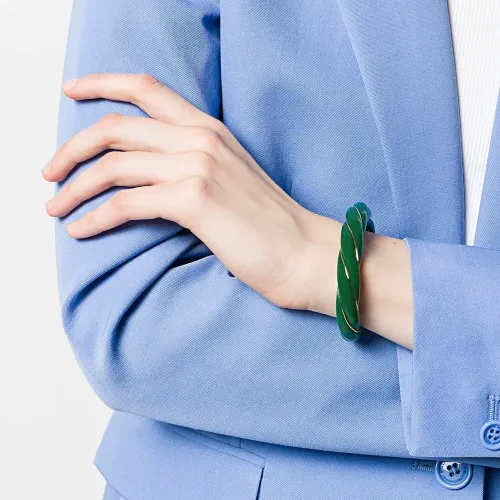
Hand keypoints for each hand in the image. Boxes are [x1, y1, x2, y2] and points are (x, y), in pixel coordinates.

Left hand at [42, 73, 341, 311]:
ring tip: (56, 208)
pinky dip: (95, 217)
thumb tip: (149, 175)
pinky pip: (125, 204)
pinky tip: (82, 229)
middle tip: (50, 174)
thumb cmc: (271, 224)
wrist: (306, 253)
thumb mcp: (231, 178)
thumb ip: (193, 163)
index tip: (72, 91)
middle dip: (71, 149)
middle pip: (115, 127)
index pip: (146, 89)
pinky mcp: (194, 201)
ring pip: (113, 166)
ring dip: (75, 188)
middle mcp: (200, 138)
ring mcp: (198, 166)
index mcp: (209, 129)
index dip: (102, 84)